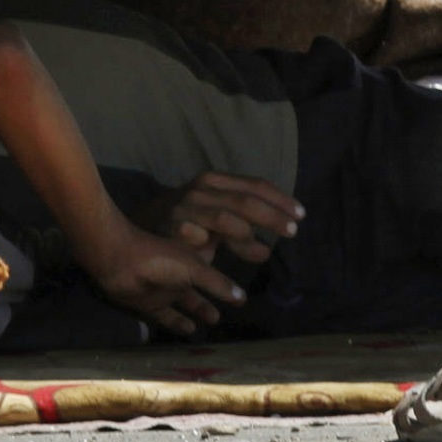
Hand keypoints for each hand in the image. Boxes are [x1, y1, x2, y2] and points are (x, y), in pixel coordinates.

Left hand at [83, 218, 250, 336]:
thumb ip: (217, 283)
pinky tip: (190, 331)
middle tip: (229, 309)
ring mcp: (165, 290)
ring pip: (187, 302)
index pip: (214, 271)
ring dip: (199, 309)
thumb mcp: (195, 269)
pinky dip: (178, 323)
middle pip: (201, 288)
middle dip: (214, 297)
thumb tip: (242, 297)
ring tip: (214, 320)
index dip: (226, 278)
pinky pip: (167, 316)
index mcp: (193, 262)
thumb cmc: (161, 258)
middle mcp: (180, 276)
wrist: (121, 262)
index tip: (240, 287)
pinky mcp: (150, 304)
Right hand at [132, 171, 303, 265]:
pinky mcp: (170, 229)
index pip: (254, 185)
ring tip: (264, 253)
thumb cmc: (188, 220)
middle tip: (292, 232)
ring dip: (246, 237)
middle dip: (271, 217)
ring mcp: (185, 209)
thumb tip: (266, 250)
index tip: (301, 215)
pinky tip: (224, 259)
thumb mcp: (217, 217)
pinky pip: (198, 241)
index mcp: (216, 181)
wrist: (140, 224)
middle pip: (244, 201)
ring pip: (224, 220)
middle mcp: (201, 191)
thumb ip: (243, 231)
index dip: (279, 200)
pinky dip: (211, 250)